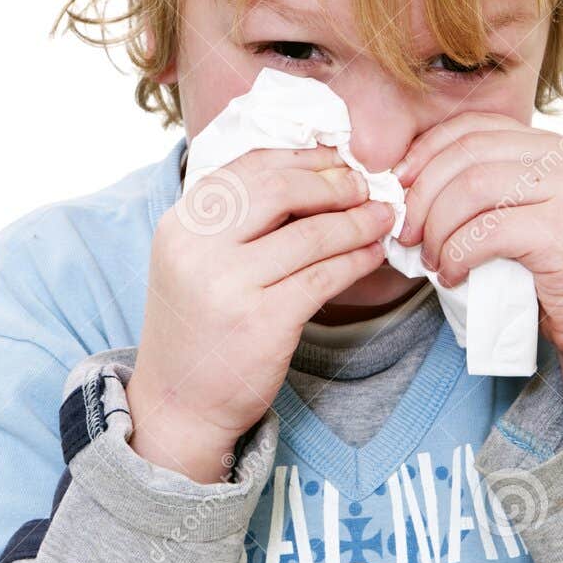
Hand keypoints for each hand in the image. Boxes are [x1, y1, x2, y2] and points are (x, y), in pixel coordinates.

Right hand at [127, 145, 396, 478]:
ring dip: (357, 221)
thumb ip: (237, 218)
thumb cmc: (199, 325)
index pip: (250, 167)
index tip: (338, 159)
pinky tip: (372, 254)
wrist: (179, 405)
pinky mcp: (263, 322)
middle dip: (333, 183)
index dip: (302, 158)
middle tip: (366, 186)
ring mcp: (228, 286)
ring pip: (311, 234)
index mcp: (182, 223)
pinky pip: (324, 277)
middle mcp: (198, 248)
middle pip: (282, 189)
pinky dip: (356, 260)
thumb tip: (311, 172)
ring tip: (383, 217)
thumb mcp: (197, 259)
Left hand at [394, 114, 562, 437]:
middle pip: (467, 154)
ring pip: (471, 188)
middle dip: (422, 193)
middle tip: (406, 233)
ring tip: (431, 260)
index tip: (399, 186)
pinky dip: (456, 254)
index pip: (474, 125)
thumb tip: (407, 181)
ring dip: (436, 227)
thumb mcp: (524, 214)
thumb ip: (487, 187)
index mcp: (555, 145)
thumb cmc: (556, 275)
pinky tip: (451, 275)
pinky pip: (486, 231)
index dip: (426, 151)